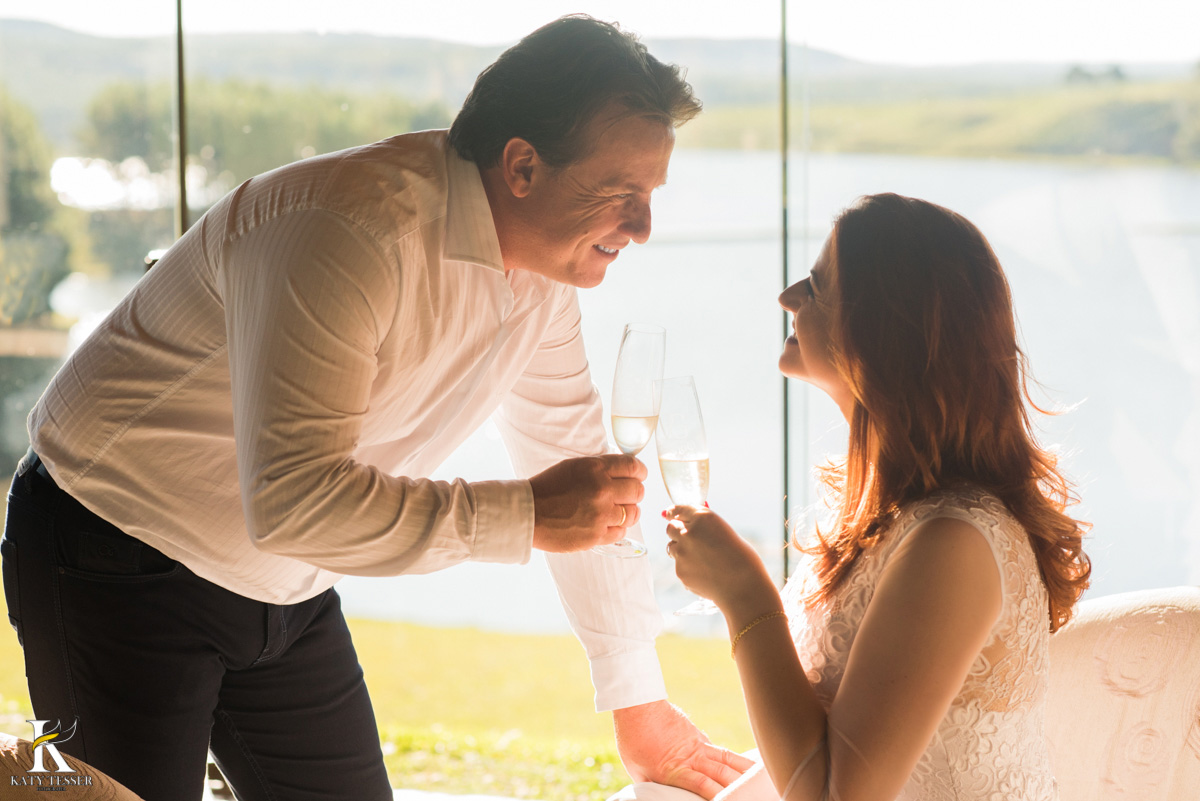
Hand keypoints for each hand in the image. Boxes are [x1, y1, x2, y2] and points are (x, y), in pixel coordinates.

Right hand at [529, 454, 645, 551]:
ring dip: (628, 511)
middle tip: (625, 494)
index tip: (639, 475)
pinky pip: (621, 532)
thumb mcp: (574, 466)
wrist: (527, 513)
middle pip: (638, 491)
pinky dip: (616, 528)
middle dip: (634, 492)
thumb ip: (600, 468)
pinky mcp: (596, 536)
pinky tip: (606, 524)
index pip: (633, 467)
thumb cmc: (548, 487)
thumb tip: (625, 471)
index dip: (639, 471)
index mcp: (595, 469)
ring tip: (617, 511)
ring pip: (633, 513)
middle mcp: (602, 491)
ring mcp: (600, 515)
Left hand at [613, 700, 753, 799]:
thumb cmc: (633, 739)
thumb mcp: (636, 770)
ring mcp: (698, 745)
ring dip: (744, 771)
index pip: (704, 787)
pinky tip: (743, 766)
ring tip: (761, 780)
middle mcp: (691, 758)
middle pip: (722, 774)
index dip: (719, 796)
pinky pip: (720, 751)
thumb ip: (652, 786)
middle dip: (739, 787)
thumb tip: (658, 797)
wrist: (638, 705)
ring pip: (727, 760)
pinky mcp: (699, 736)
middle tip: (753, 794)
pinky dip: (734, 760)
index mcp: (674, 770)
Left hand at [664, 506, 775, 613]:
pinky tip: (706, 573)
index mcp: (703, 518)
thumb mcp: (724, 532)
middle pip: (671, 527)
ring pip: (673, 547)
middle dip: (677, 531)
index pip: (679, 509)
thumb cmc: (740, 557)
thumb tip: (686, 522)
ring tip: (703, 559)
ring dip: (682, 550)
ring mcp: (682, 553)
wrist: (743, 585)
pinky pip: (680, 566)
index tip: (670, 514)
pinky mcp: (680, 571)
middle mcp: (688, 532)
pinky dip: (689, 568)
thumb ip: (704, 527)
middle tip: (687, 538)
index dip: (675, 512)